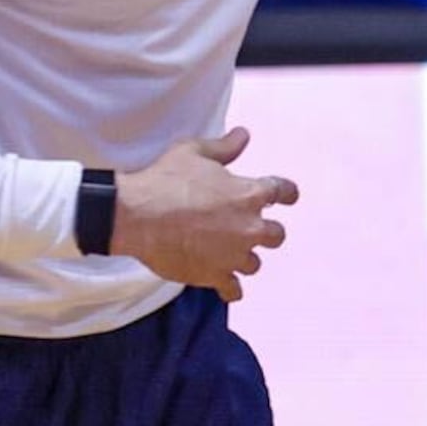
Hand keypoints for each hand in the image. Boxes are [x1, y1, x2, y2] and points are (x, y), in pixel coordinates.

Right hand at [112, 125, 298, 301]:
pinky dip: (230, 288)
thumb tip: (243, 135)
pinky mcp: (215, 276)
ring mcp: (234, 255)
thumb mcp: (194, 152)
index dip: (286, 193)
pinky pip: (234, 290)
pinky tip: (225, 286)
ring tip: (227, 253)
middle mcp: (249, 227)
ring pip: (254, 263)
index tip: (288, 196)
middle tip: (249, 229)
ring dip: (244, 258)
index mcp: (249, 194)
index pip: (282, 192)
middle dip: (266, 231)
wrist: (138, 216)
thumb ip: (224, 147)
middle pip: (276, 235)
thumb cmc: (166, 180)